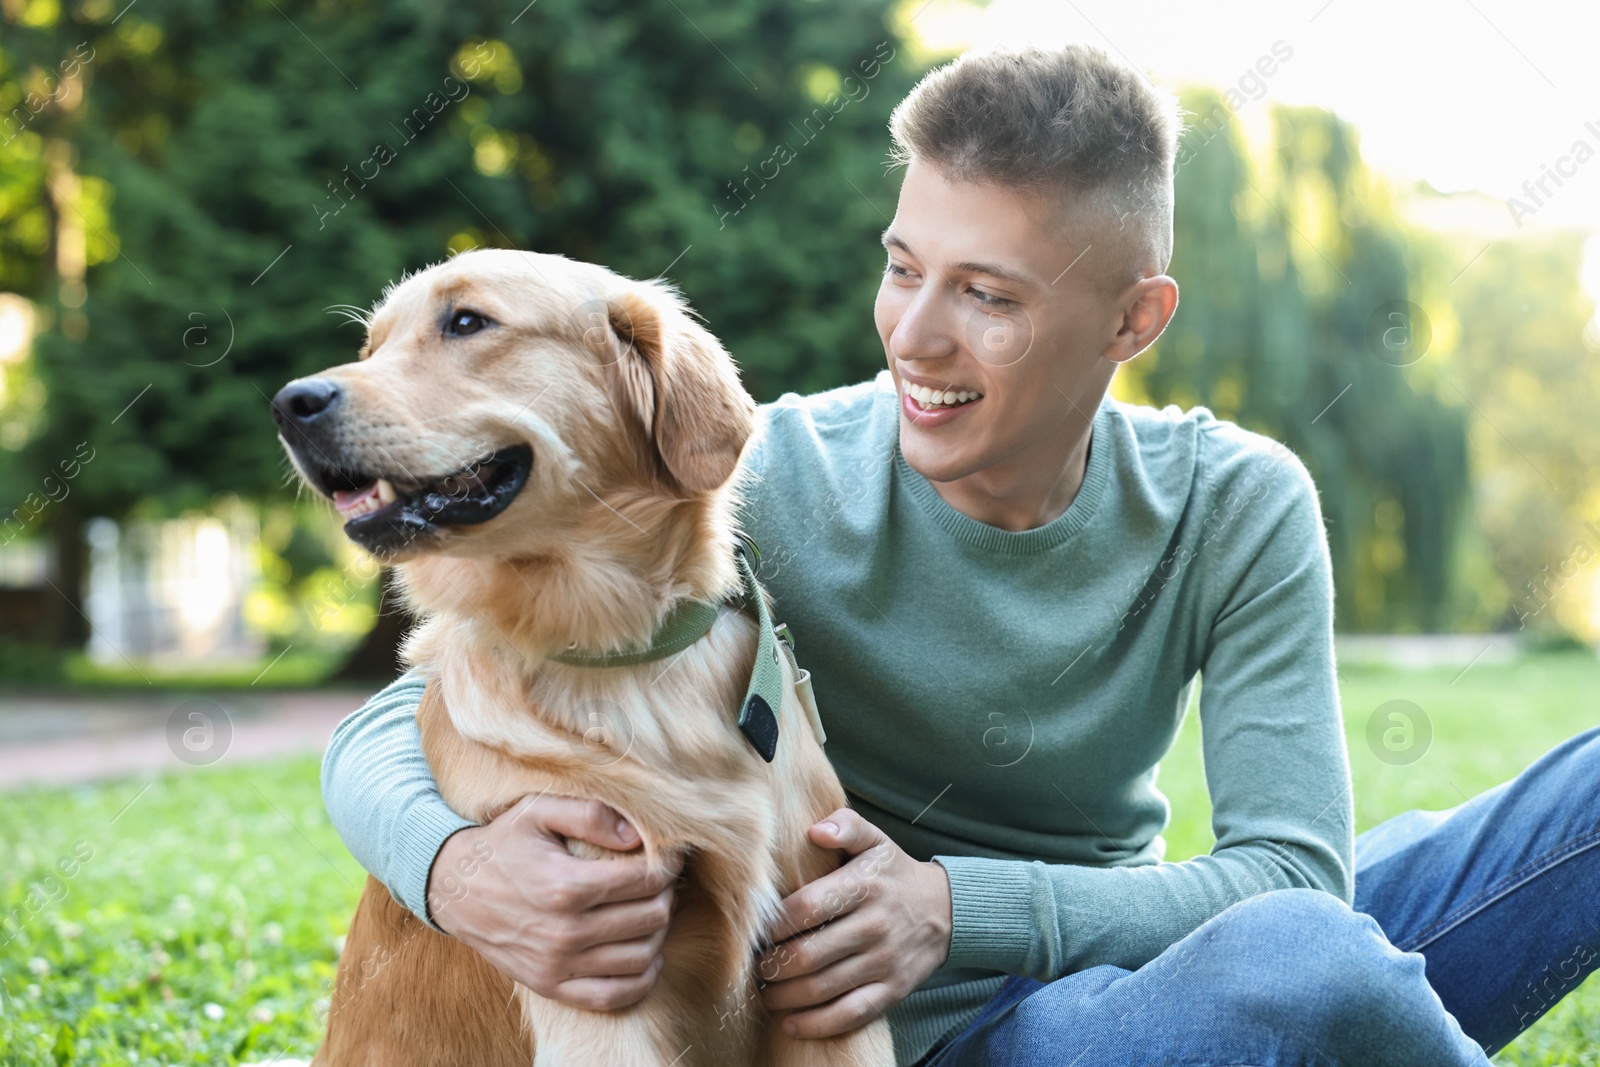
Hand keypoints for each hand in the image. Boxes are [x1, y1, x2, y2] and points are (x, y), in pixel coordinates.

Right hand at [426, 792, 683, 1010]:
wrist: (454, 889)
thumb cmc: (503, 844)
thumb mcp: (538, 811)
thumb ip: (590, 814)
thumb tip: (637, 833)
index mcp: (566, 885)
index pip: (646, 879)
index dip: (669, 864)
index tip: (671, 854)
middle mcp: (565, 931)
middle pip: (651, 917)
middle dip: (667, 894)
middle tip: (663, 879)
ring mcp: (558, 964)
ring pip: (641, 957)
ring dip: (658, 932)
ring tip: (653, 909)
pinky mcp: (551, 986)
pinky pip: (612, 995)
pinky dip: (640, 978)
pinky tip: (645, 955)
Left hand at [755, 808, 951, 1038]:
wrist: (945, 911)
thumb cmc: (893, 874)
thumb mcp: (875, 840)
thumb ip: (845, 826)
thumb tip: (814, 830)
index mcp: (864, 885)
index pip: (805, 908)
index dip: (772, 924)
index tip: (754, 930)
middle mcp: (874, 925)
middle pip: (807, 954)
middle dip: (770, 965)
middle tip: (754, 965)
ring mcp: (884, 961)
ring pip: (822, 988)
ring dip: (783, 996)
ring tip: (764, 991)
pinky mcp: (892, 990)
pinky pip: (849, 1014)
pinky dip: (815, 1024)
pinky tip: (789, 1022)